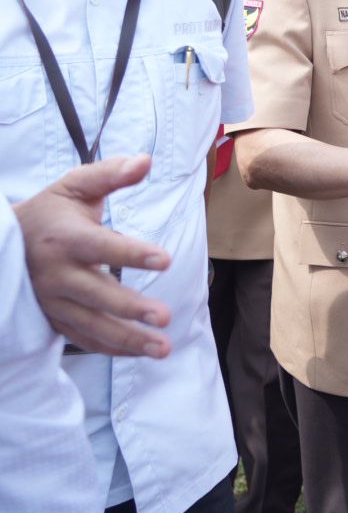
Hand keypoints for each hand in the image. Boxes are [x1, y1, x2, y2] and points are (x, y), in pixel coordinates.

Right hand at [14, 155, 173, 357]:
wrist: (3, 243)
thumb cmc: (51, 212)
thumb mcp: (75, 186)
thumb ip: (110, 174)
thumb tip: (146, 160)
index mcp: (64, 238)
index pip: (100, 246)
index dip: (132, 253)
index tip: (166, 260)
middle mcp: (56, 273)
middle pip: (96, 294)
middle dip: (130, 308)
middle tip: (165, 317)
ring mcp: (52, 301)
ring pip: (91, 325)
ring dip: (127, 339)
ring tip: (163, 348)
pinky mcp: (53, 318)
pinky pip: (82, 339)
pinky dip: (110, 348)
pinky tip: (140, 352)